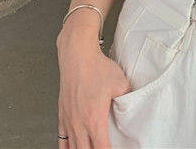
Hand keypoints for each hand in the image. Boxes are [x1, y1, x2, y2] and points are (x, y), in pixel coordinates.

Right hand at [56, 29, 130, 148]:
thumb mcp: (120, 83)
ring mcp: (69, 120)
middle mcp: (79, 123)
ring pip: (73, 148)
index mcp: (94, 119)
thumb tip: (133, 105)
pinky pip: (62, 139)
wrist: (77, 55)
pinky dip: (67, 148)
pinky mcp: (62, 114)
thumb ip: (128, 98)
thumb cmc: (96, 67)